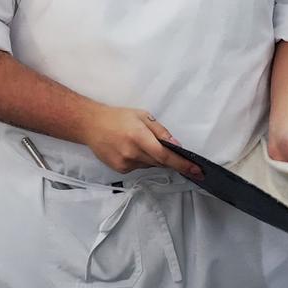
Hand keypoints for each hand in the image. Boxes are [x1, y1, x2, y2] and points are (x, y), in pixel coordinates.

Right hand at [79, 106, 200, 177]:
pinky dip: (143, 160)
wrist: (91, 125)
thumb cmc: (118, 117)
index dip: (183, 164)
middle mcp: (132, 153)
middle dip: (171, 161)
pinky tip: (133, 149)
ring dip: (155, 158)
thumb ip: (161, 132)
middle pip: (160, 163)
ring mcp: (125, 163)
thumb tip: (176, 146)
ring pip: (150, 165)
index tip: (196, 171)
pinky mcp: (120, 169)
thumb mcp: (143, 116)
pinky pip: (139, 167)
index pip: (165, 156)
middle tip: (179, 156)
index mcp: (139, 136)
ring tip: (143, 144)